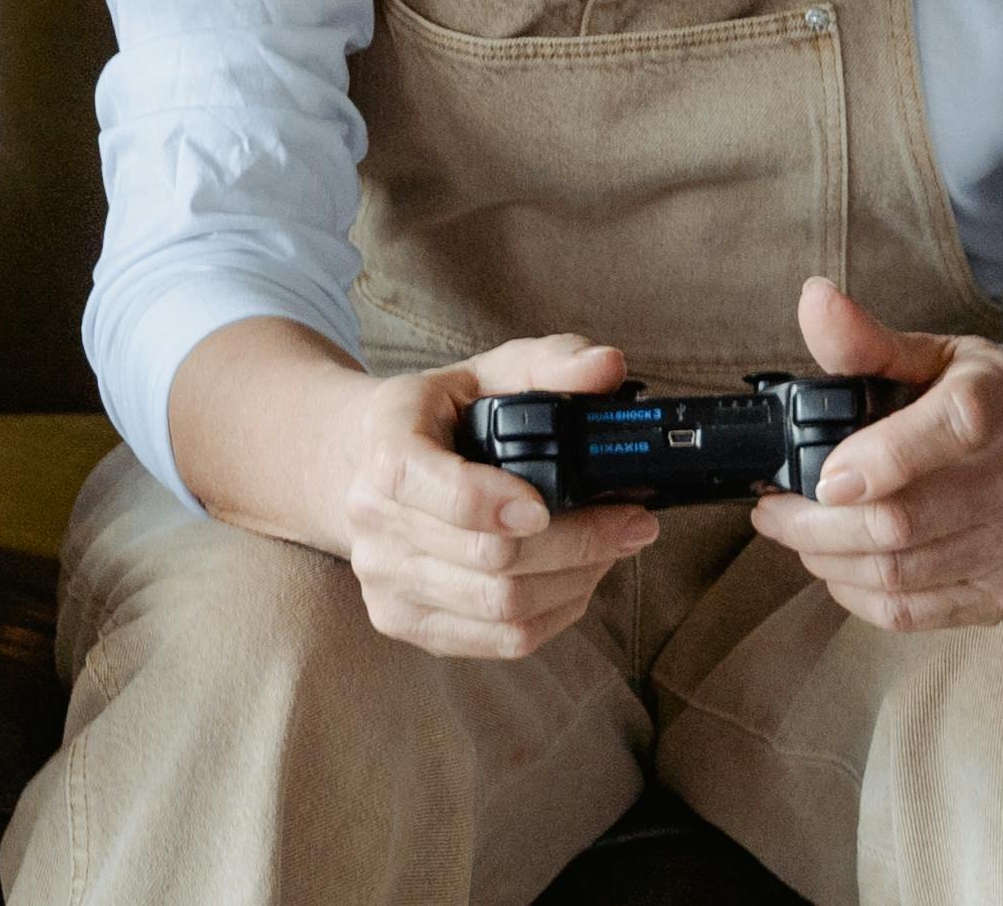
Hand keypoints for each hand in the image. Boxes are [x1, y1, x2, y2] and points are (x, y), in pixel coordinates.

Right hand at [321, 334, 663, 660]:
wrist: (368, 466)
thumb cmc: (445, 417)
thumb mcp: (491, 372)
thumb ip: (552, 362)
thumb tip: (607, 367)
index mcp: (385, 441)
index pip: (421, 481)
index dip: (488, 502)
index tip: (547, 504)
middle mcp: (371, 516)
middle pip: (486, 556)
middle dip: (576, 543)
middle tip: (634, 522)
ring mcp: (383, 578)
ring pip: (499, 606)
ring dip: (576, 581)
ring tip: (613, 548)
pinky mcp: (403, 621)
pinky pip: (498, 640)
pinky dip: (556, 613)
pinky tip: (579, 580)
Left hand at [743, 278, 1002, 631]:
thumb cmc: (992, 399)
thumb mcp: (938, 355)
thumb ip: (868, 339)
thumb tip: (813, 299)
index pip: (949, 430)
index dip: (877, 459)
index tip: (820, 477)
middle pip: (904, 522)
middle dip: (816, 524)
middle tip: (773, 510)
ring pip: (901, 575)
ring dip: (829, 560)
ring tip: (798, 534)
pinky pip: (916, 614)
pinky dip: (860, 595)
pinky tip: (839, 567)